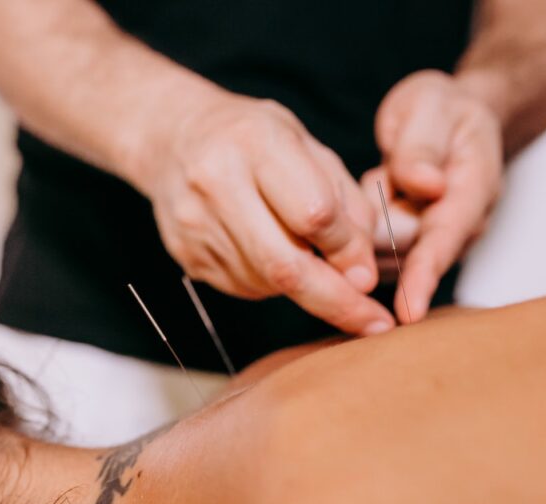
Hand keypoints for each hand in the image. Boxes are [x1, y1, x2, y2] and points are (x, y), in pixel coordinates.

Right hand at [130, 89, 394, 336]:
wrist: (174, 139)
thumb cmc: (253, 139)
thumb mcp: (308, 146)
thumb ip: (344, 202)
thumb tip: (361, 273)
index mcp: (255, 142)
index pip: (314, 213)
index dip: (348, 249)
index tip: (368, 273)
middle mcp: (217, 183)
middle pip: (285, 264)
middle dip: (335, 300)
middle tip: (372, 322)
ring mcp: (195, 224)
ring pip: (267, 282)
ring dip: (303, 287)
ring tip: (310, 261)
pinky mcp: (186, 254)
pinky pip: (244, 286)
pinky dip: (272, 283)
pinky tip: (271, 252)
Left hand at [368, 70, 503, 322]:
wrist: (445, 117)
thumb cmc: (438, 110)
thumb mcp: (429, 107)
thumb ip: (422, 146)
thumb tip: (424, 184)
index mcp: (472, 190)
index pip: (446, 241)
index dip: (425, 276)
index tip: (407, 310)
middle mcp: (457, 224)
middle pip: (407, 257)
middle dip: (376, 240)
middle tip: (373, 184)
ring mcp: (432, 238)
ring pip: (382, 256)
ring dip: (364, 231)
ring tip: (377, 180)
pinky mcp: (406, 244)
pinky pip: (369, 250)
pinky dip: (356, 232)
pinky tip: (362, 202)